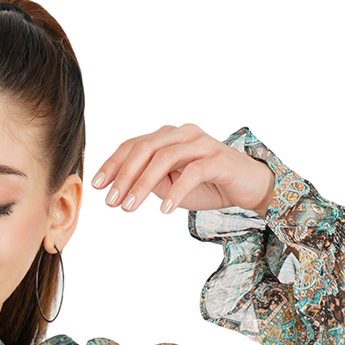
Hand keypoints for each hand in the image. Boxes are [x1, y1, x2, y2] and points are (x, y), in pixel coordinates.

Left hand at [91, 123, 275, 217]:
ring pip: (165, 157)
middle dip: (123, 175)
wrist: (248, 187)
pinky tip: (163, 210)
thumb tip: (122, 188)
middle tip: (110, 201)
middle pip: (146, 147)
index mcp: (169, 136)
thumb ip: (149, 181)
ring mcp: (202, 143)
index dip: (113, 164)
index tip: (96, 186)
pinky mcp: (219, 159)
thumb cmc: (208, 185)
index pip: (134, 144)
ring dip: (143, 184)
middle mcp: (184, 134)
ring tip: (129, 208)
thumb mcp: (170, 185)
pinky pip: (193, 172)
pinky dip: (175, 191)